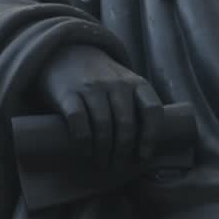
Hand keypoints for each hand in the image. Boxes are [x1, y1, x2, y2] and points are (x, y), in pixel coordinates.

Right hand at [36, 44, 161, 169]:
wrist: (66, 53)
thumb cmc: (101, 80)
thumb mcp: (125, 85)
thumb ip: (135, 107)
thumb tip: (145, 149)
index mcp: (136, 83)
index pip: (152, 110)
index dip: (151, 136)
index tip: (144, 155)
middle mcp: (117, 84)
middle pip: (126, 124)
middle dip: (123, 151)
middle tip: (117, 166)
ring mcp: (92, 87)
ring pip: (104, 125)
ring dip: (104, 150)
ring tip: (102, 163)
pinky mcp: (68, 92)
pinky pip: (79, 121)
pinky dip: (83, 141)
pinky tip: (84, 151)